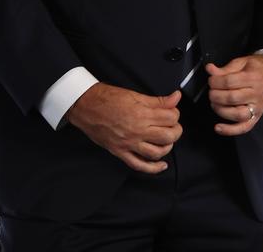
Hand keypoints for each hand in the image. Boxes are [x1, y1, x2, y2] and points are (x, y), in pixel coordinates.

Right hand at [65, 83, 181, 172]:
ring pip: (157, 152)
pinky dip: (153, 168)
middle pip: (168, 136)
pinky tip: (162, 165)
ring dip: (167, 147)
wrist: (86, 106)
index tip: (172, 111)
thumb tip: (175, 98)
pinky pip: (138, 165)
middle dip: (176, 130)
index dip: (175, 113)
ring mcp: (128, 144)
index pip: (170, 118)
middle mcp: (136, 131)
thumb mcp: (135, 95)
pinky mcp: (120, 152)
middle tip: (173, 125)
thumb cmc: (107, 98)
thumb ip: (157, 100)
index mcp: (141, 114)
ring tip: (167, 140)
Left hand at [207, 55, 262, 135]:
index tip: (211, 80)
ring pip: (237, 114)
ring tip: (215, 103)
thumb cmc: (259, 68)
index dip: (215, 81)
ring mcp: (257, 107)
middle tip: (212, 91)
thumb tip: (210, 70)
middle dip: (215, 95)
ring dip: (220, 110)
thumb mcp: (243, 62)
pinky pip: (244, 127)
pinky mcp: (256, 116)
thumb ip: (226, 68)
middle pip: (231, 98)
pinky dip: (230, 130)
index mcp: (252, 77)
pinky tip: (219, 127)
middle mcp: (256, 94)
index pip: (229, 82)